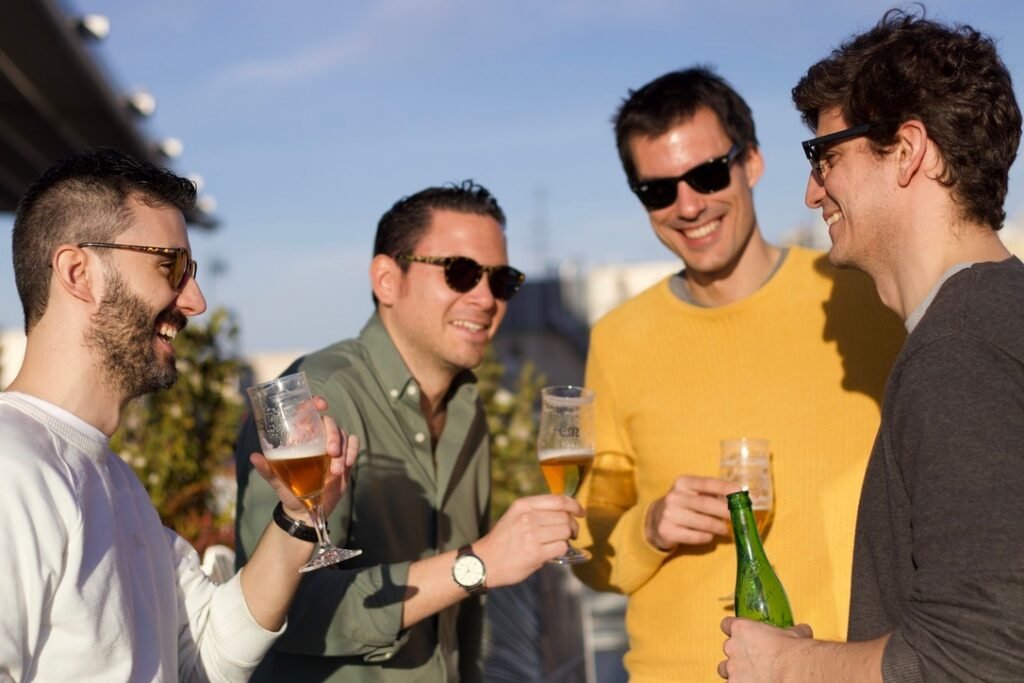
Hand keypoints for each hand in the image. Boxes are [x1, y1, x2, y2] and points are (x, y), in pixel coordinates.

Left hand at [249, 396, 357, 523]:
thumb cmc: (288, 491)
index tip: (321, 405)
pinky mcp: (345, 457)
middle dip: (333, 435)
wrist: (305, 510)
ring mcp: (333, 447)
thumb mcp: (276, 481)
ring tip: (336, 471)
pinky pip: (354, 445)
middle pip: (330, 423)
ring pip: (344, 435)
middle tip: (331, 452)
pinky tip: (347, 464)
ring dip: (343, 450)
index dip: (315, 404)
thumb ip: (266, 470)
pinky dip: (353, 451)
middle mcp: (318, 439)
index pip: (309, 414)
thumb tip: (254, 457)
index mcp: (301, 438)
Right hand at [475, 494, 583, 586]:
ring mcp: (532, 535)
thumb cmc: (504, 539)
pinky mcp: (536, 554)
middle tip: (570, 534)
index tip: (581, 512)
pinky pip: (562, 548)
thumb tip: (566, 511)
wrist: (485, 562)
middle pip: (565, 517)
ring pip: (566, 532)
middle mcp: (528, 518)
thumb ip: (537, 511)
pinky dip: (561, 550)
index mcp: (524, 505)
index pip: (559, 500)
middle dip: (573, 526)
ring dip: (567, 539)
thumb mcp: (515, 516)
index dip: (575, 505)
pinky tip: (552, 552)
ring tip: (559, 542)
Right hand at [645, 475, 739, 550]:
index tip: (740, 492)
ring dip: (719, 528)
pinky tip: (709, 536)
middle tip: (740, 517)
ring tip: (726, 530)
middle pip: (707, 504)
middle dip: (726, 511)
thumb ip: (710, 494)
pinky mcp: (668, 531)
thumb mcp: (691, 494)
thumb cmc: (682, 506)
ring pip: (704, 523)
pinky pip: (696, 536)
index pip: (707, 483)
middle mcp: (674, 497)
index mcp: (682, 483)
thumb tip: (738, 498)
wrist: (654, 521)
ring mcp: (669, 514)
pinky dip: (707, 537)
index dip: (725, 487)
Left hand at [718, 616, 813, 680]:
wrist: (796, 673)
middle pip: (728, 649)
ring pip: (725, 670)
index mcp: (743, 630)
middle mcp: (733, 648)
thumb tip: (801, 630)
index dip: (733, 630)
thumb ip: (792, 631)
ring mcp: (732, 669)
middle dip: (739, 654)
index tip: (740, 635)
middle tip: (755, 661)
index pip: (727, 624)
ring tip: (751, 677)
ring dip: (735, 672)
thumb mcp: (795, 635)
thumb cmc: (794, 653)